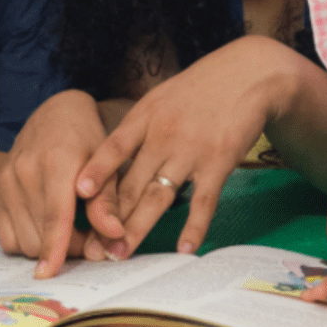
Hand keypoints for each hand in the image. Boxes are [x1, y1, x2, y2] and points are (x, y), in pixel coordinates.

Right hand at [0, 89, 104, 275]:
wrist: (56, 116)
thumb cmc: (88, 141)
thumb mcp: (107, 164)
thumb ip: (108, 202)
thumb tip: (113, 237)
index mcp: (54, 162)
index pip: (54, 215)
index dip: (56, 247)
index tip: (53, 274)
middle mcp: (23, 171)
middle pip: (39, 235)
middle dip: (66, 249)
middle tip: (90, 240)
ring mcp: (4, 182)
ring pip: (21, 241)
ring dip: (46, 249)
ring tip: (71, 233)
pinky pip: (6, 237)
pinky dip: (27, 243)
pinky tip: (47, 229)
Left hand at [75, 37, 296, 260]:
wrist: (250, 72)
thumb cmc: (201, 87)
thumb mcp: (162, 97)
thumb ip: (139, 127)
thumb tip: (112, 161)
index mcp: (145, 116)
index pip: (113, 148)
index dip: (95, 172)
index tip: (76, 195)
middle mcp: (163, 134)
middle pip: (131, 182)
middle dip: (110, 218)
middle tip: (94, 247)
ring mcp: (191, 149)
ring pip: (158, 196)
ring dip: (138, 228)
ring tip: (121, 254)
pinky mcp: (220, 161)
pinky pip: (203, 201)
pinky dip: (193, 226)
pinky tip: (184, 248)